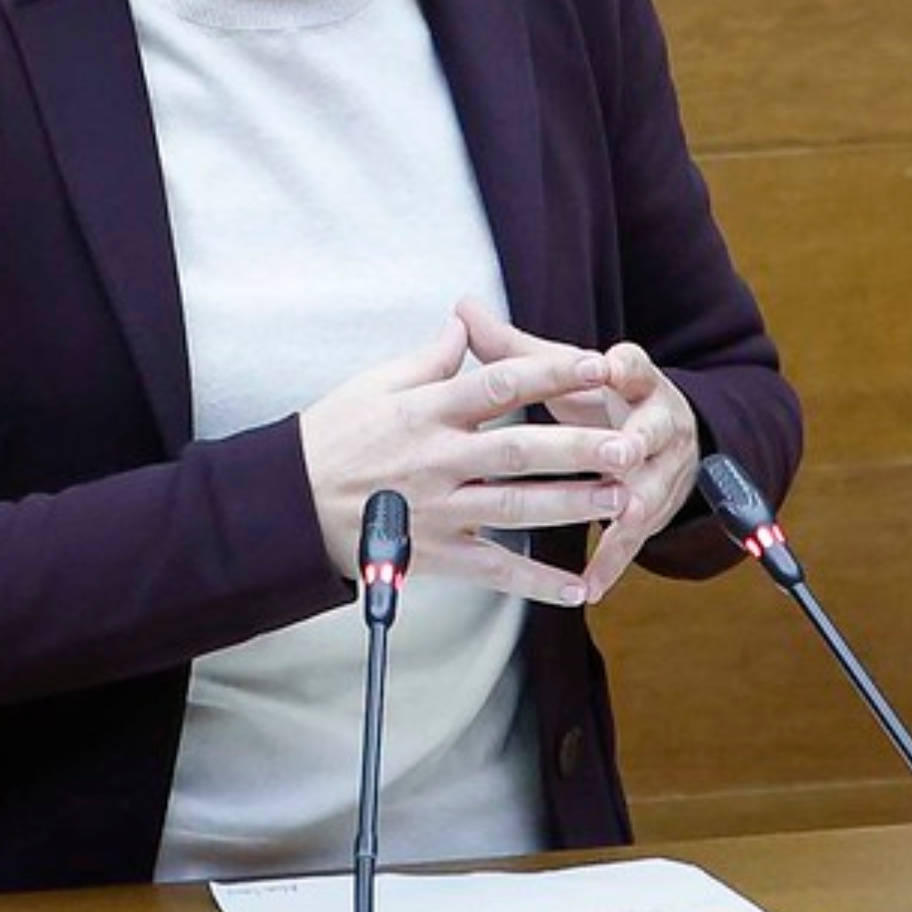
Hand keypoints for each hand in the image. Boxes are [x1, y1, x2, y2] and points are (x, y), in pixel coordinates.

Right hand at [294, 314, 633, 606]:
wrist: (283, 506)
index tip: (598, 363)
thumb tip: (465, 322)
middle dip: (576, 448)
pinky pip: (493, 571)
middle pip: (519, 451)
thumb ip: (430, 359)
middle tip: (628, 445)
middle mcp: (437, 459)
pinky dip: (536, 583)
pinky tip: (579, 588)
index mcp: (427, 410)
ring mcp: (437, 510)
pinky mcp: (434, 554)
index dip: (551, 373)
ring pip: (515, 508)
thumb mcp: (374, 384)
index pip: (500, 384)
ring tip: (623, 501)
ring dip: (571, 507)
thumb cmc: (331, 437)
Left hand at [457, 298, 705, 604]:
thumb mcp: (566, 370)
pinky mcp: (652, 511)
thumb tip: (462, 308)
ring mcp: (660, 470)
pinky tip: (588, 585)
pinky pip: (633, 540)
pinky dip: (612, 562)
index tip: (604, 366)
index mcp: (636, 380)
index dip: (621, 368)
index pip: (634, 366)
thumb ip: (515, 348)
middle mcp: (658, 423)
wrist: (663, 437)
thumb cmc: (600, 397)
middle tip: (620, 452)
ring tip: (619, 517)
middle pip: (651, 430)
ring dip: (634, 505)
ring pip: (649, 489)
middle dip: (636, 441)